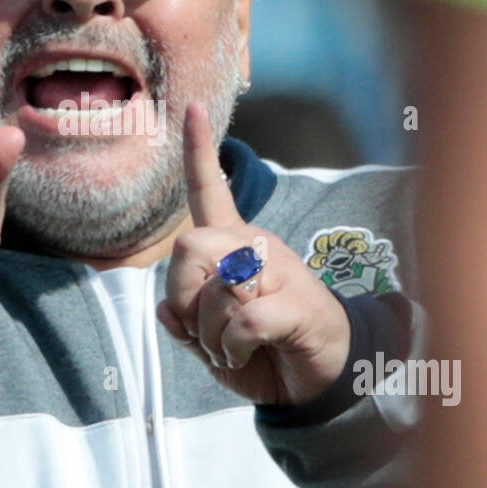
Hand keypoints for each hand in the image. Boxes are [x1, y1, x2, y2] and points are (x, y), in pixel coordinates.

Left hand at [156, 103, 350, 405]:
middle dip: (183, 297)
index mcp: (236, 247)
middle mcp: (257, 247)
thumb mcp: (212, 340)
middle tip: (206, 328)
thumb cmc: (265, 352)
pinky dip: (231, 350)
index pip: (210, 190)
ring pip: (215, 288)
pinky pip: (242, 321)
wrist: (321, 380)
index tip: (192, 106)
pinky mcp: (296, 304)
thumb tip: (165, 311)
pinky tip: (248, 356)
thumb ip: (186, 322)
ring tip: (233, 348)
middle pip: (188, 246)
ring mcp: (280, 272)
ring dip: (210, 336)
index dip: (198, 151)